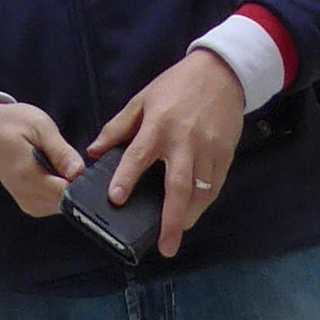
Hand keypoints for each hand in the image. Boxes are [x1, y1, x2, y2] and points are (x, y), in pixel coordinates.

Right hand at [0, 96, 82, 216]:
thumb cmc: (10, 124)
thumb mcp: (39, 125)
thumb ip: (60, 151)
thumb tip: (79, 172)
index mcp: (28, 176)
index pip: (66, 194)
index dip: (80, 182)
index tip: (80, 166)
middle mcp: (27, 196)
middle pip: (66, 201)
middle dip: (73, 183)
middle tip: (64, 157)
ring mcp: (27, 204)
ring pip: (61, 204)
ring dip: (65, 185)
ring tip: (55, 161)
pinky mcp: (29, 205)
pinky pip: (53, 203)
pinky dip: (57, 189)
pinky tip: (50, 171)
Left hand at [89, 50, 243, 259]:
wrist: (220, 72)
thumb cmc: (176, 85)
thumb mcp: (143, 98)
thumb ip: (118, 127)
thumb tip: (93, 151)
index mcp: (158, 124)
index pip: (139, 155)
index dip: (126, 176)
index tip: (116, 198)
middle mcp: (184, 141)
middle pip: (177, 186)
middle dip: (171, 220)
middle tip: (164, 247)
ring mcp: (208, 150)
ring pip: (200, 192)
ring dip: (188, 217)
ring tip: (175, 235)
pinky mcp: (226, 154)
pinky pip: (215, 186)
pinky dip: (204, 203)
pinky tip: (193, 213)